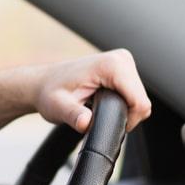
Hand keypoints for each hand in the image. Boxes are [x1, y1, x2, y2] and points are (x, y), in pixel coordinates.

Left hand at [32, 50, 151, 132]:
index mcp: (111, 65)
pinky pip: (134, 94)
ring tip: (97, 107)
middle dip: (123, 115)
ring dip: (122, 109)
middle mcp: (121, 59)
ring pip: (139, 99)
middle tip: (96, 115)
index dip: (127, 121)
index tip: (105, 124)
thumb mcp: (58, 107)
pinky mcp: (123, 68)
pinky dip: (122, 103)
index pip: (139, 102)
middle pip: (142, 101)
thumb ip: (73, 115)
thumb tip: (85, 122)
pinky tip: (103, 102)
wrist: (43, 83)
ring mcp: (124, 61)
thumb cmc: (50, 93)